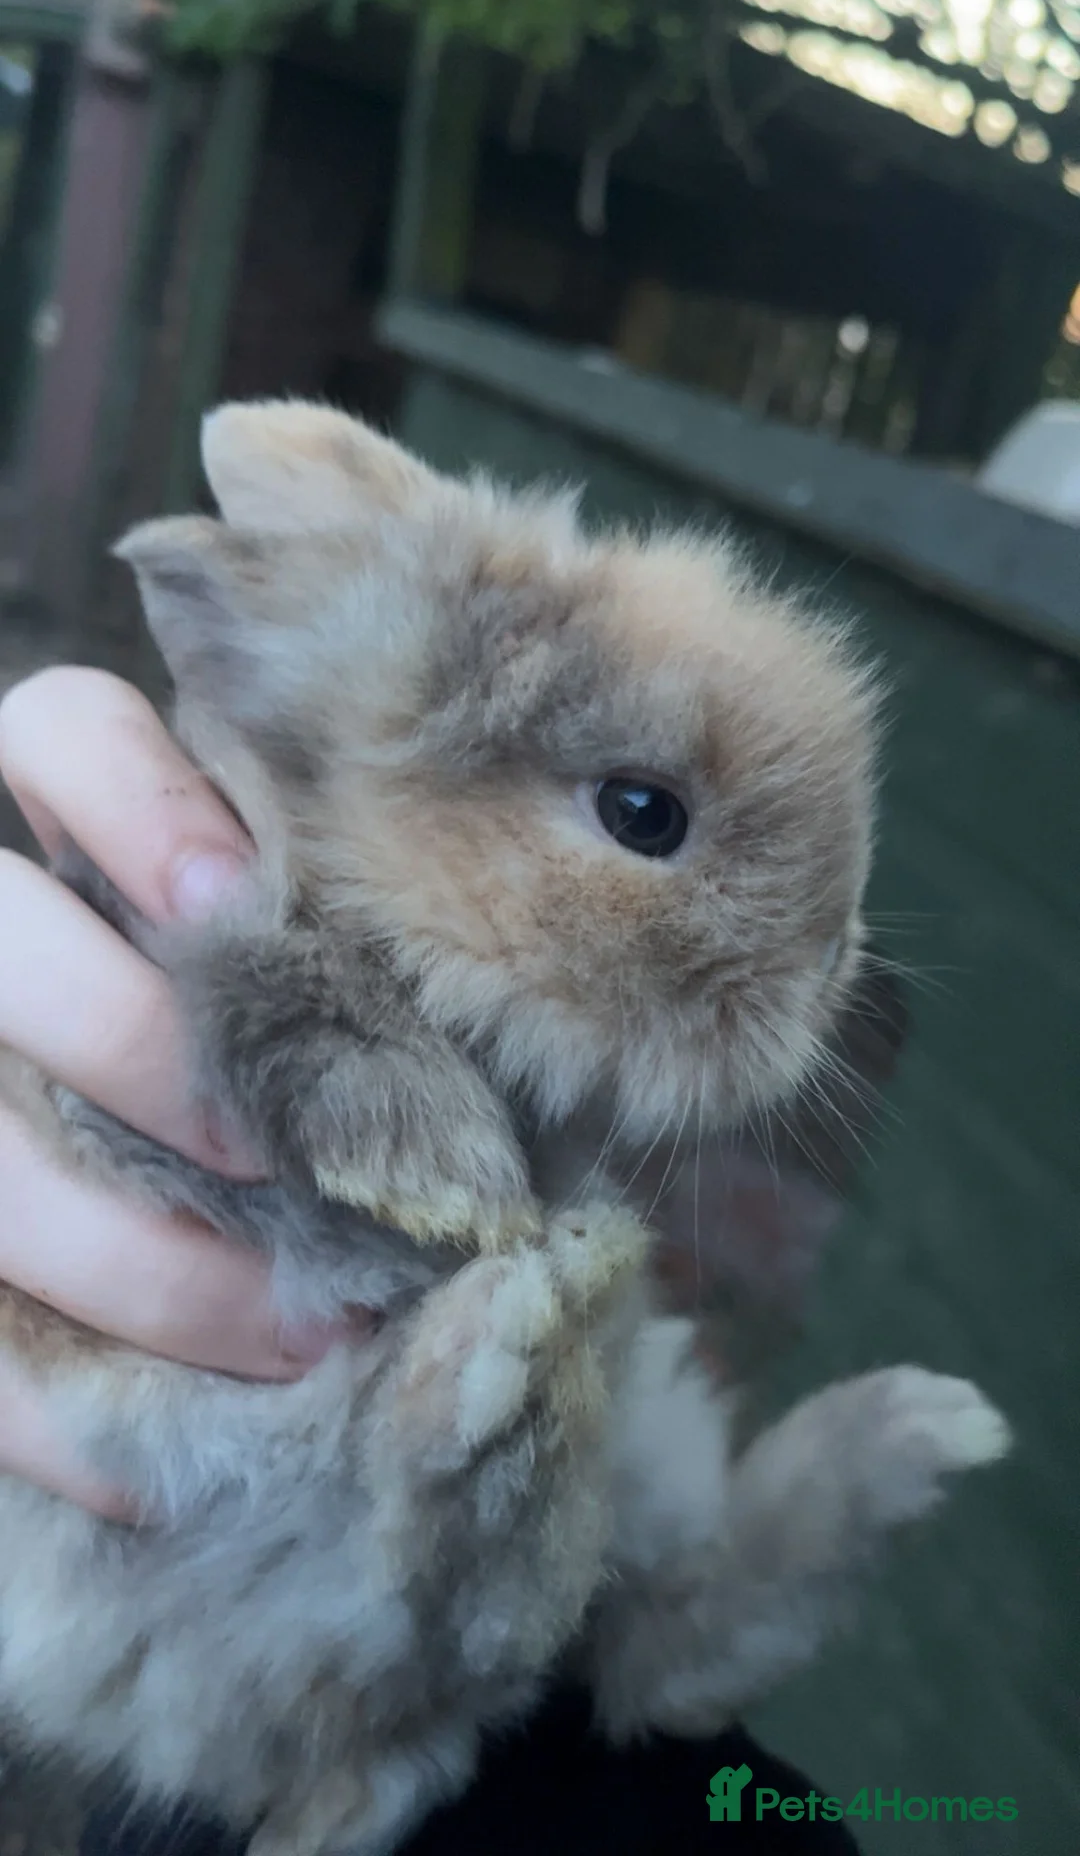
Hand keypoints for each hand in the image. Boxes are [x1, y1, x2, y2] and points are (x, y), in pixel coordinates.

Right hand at [0, 668, 348, 1516]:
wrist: (218, 1186)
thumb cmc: (334, 1070)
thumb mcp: (344, 987)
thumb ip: (375, 967)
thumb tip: (551, 1019)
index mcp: (84, 830)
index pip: (57, 731)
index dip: (130, 796)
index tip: (243, 898)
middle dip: (138, 1049)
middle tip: (279, 1161)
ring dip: (130, 1256)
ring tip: (298, 1336)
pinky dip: (39, 1407)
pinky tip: (148, 1470)